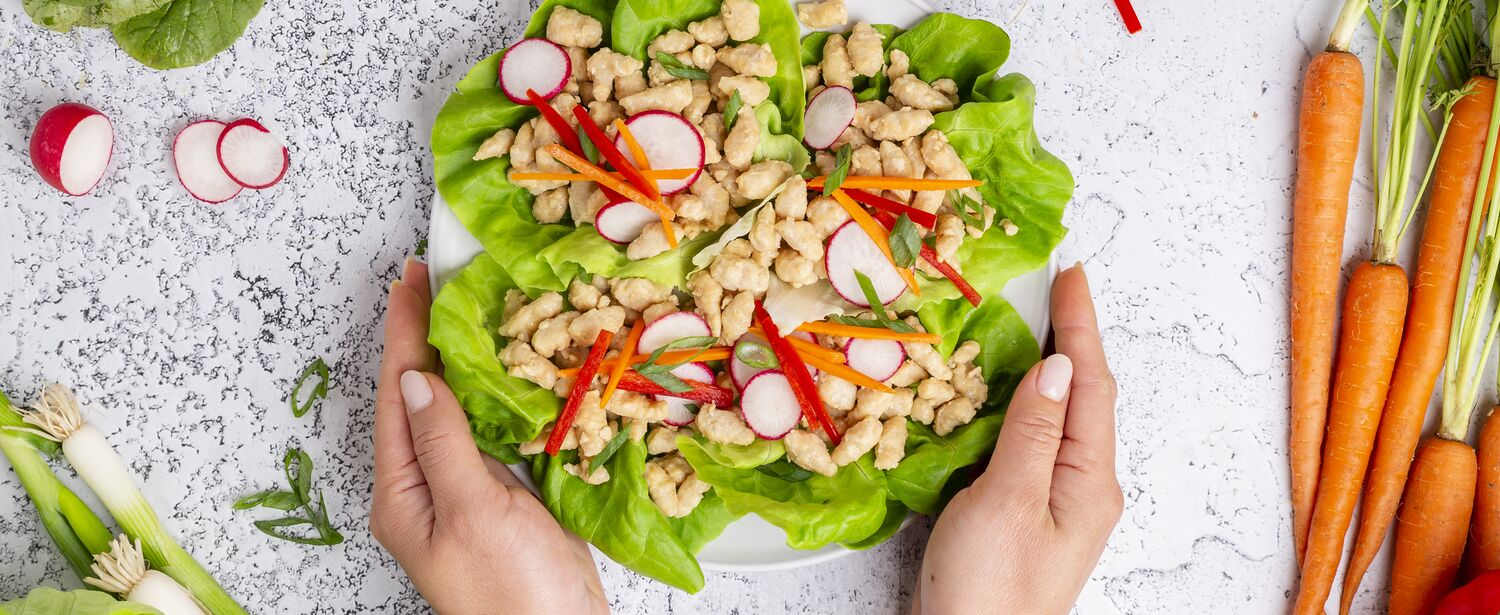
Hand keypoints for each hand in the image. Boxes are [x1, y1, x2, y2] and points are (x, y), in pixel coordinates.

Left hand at [370, 258, 607, 614]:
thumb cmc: (510, 594)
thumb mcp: (472, 512)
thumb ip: (444, 443)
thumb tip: (419, 378)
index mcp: (404, 493)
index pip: (397, 395)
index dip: (404, 333)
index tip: (411, 280)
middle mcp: (426, 488)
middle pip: (419, 396)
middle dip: (424, 336)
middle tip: (433, 278)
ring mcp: (465, 492)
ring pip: (456, 410)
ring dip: (461, 358)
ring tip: (466, 307)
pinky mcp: (503, 497)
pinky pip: (490, 431)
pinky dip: (497, 392)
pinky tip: (508, 368)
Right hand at [913, 264, 1121, 614]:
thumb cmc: (989, 591)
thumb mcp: (1009, 502)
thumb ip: (1033, 432)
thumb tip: (1055, 367)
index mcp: (1089, 480)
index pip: (1090, 384)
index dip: (1080, 325)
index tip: (1070, 274)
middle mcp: (1081, 487)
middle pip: (1081, 396)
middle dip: (1068, 339)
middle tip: (1051, 288)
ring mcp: (1053, 502)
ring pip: (1053, 418)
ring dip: (1041, 370)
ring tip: (1025, 325)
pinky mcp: (1021, 514)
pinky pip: (1028, 443)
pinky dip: (1015, 407)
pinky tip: (995, 395)